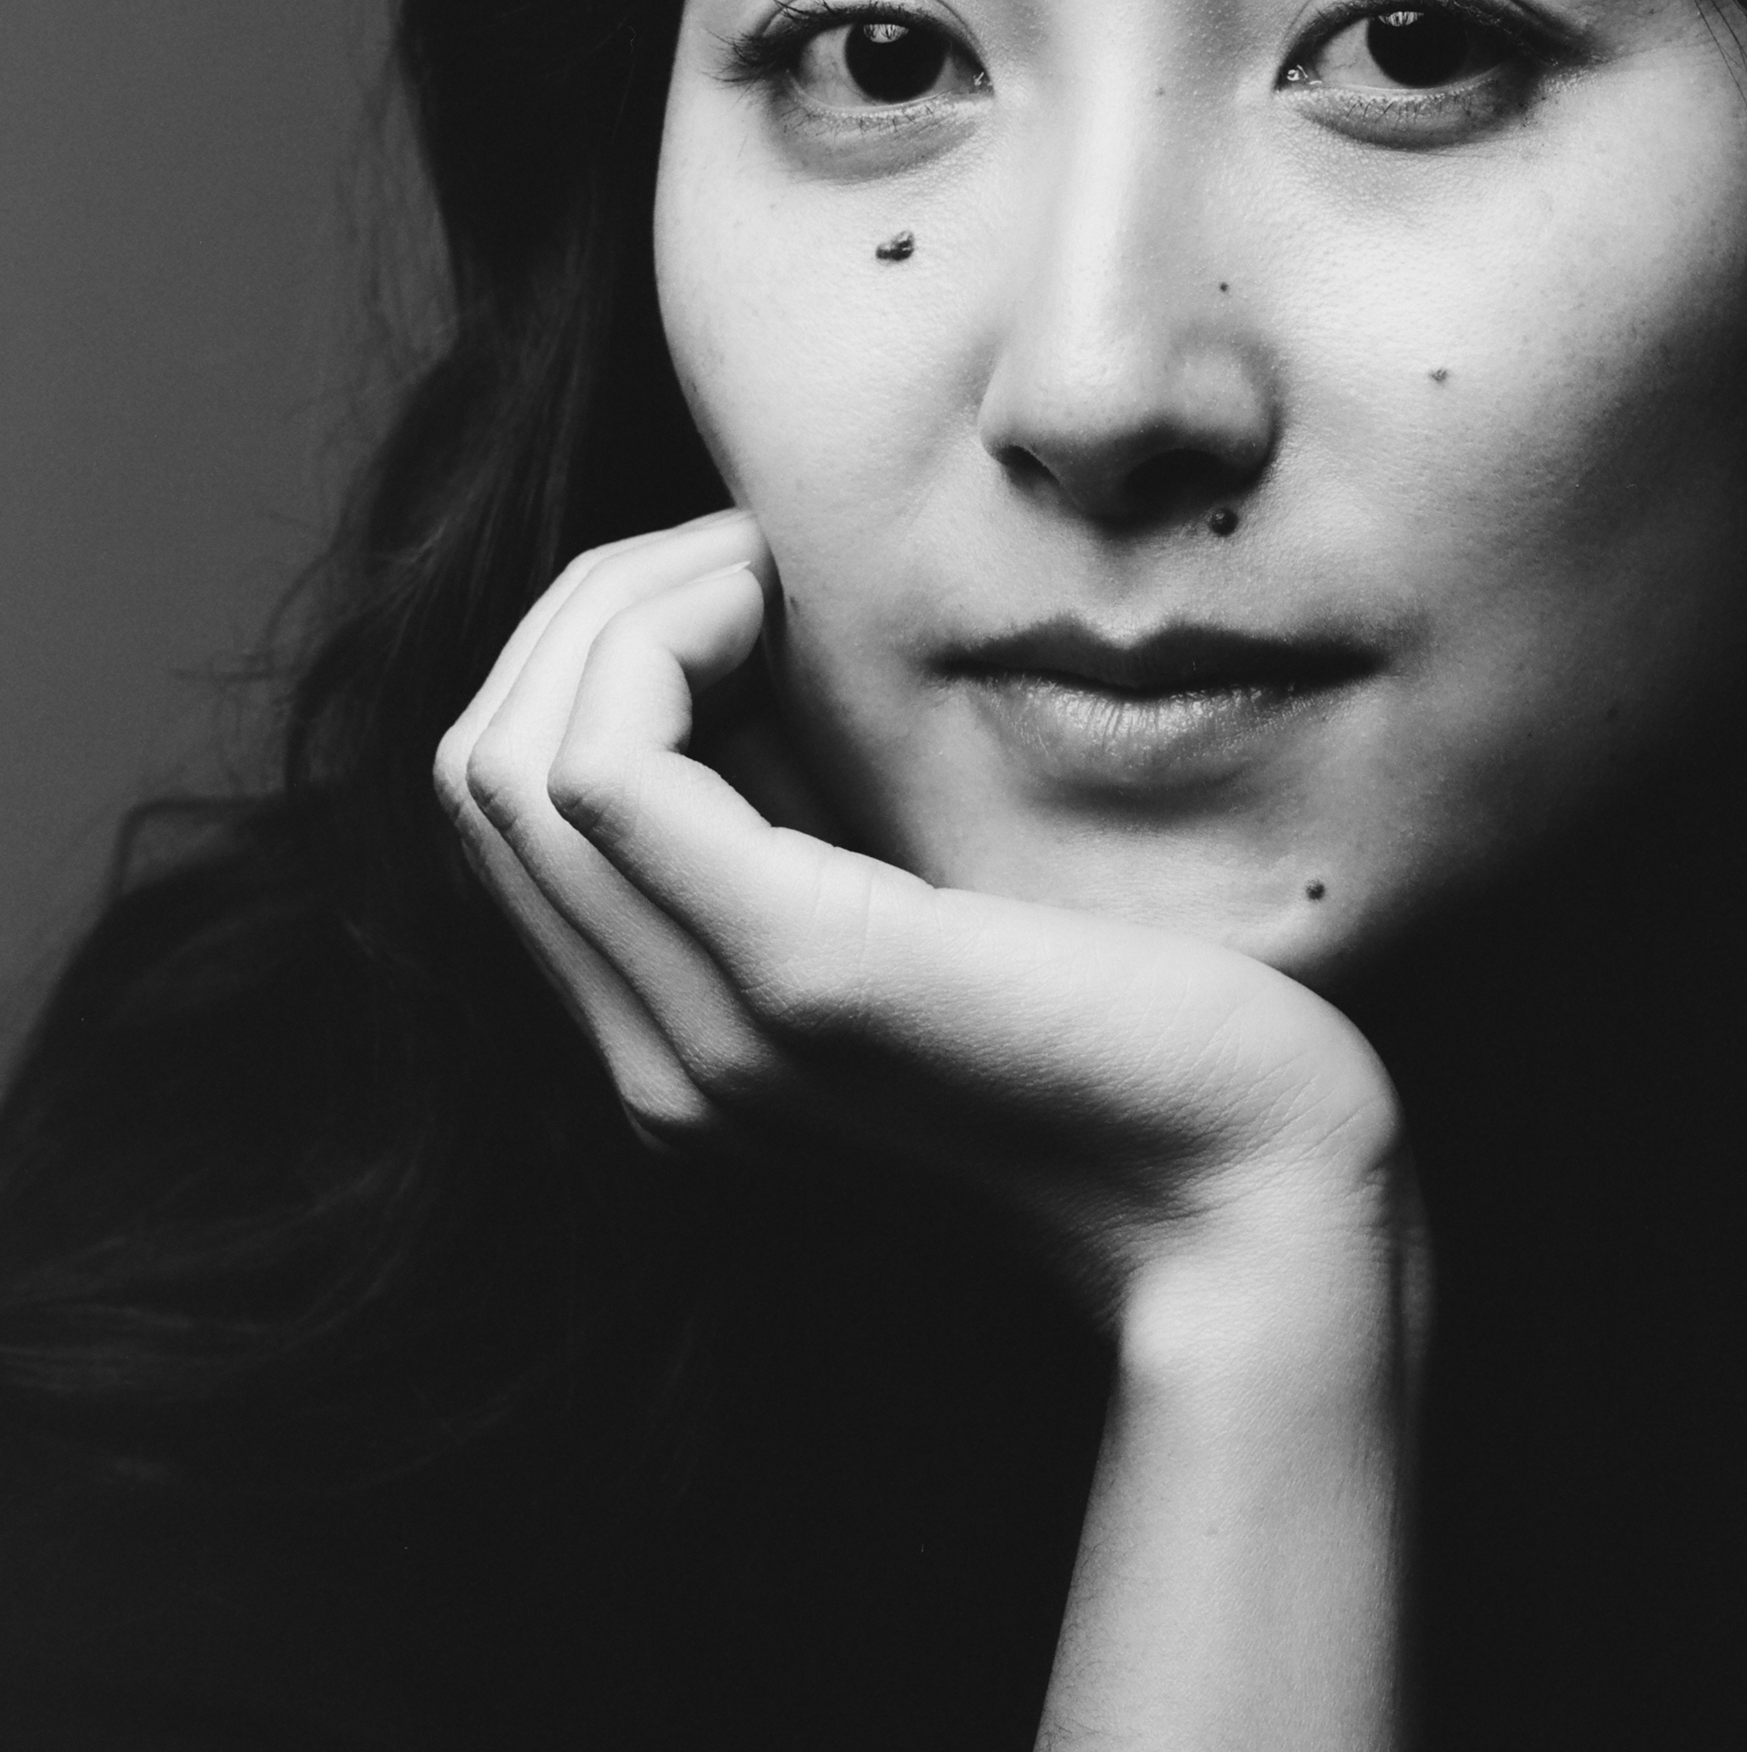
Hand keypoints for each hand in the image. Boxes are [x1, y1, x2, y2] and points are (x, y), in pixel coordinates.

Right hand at [434, 513, 1411, 1325]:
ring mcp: (714, 1034)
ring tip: (773, 572)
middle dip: (594, 609)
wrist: (1262, 1199)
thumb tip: (758, 632)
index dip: (603, 654)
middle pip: (480, 767)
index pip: (511, 804)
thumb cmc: (1153, 1028)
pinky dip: (666, 640)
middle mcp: (661, 1059)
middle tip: (757, 552)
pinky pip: (603, 773)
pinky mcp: (804, 976)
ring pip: (506, 758)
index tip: (763, 588)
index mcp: (688, 1040)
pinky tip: (787, 605)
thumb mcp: (946, 900)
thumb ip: (833, 820)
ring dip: (625, 608)